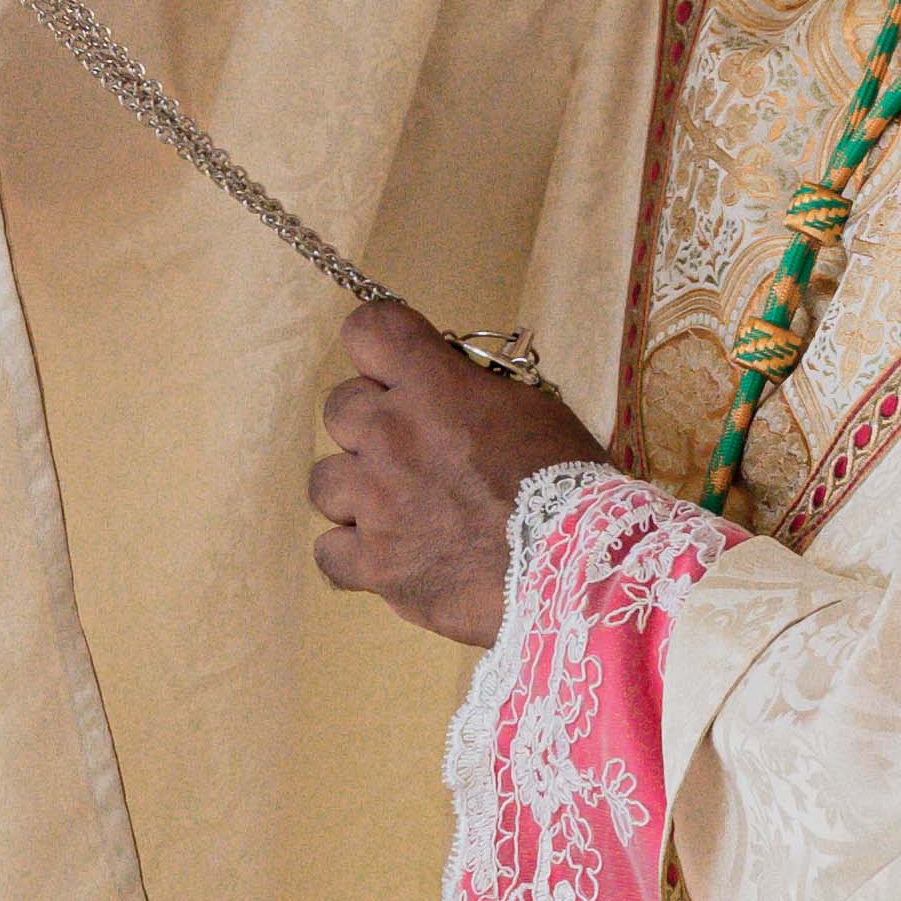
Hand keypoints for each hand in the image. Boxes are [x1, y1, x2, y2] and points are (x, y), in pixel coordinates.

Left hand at [307, 303, 603, 645]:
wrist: (576, 568)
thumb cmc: (570, 487)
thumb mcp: (535, 411)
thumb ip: (476, 392)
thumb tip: (448, 389)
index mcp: (434, 387)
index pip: (369, 331)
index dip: (378, 346)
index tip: (392, 365)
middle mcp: (392, 435)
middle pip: (340, 408)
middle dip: (370, 423)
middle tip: (411, 449)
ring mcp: (376, 501)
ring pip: (324, 482)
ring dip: (355, 491)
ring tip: (396, 509)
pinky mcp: (376, 564)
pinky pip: (328, 551)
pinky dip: (352, 554)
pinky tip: (386, 555)